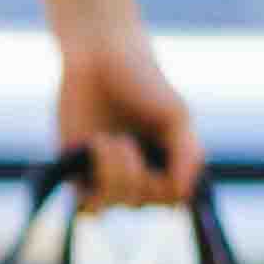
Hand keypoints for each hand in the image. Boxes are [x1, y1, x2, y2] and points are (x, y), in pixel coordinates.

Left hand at [57, 28, 204, 207]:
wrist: (100, 59)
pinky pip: (84, 204)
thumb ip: (188, 155)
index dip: (166, 183)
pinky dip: (92, 178)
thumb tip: (183, 194)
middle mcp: (138, 174)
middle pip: (141, 201)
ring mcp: (105, 176)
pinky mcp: (75, 173)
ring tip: (107, 140)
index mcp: (167, 161)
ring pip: (114, 203)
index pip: (173, 197)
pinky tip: (93, 148)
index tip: (160, 152)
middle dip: (134, 172)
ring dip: (112, 172)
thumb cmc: (144, 81)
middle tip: (125, 140)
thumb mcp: (177, 116)